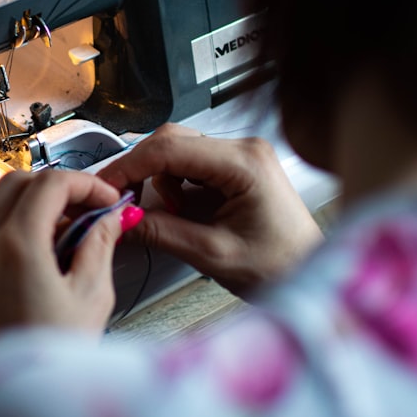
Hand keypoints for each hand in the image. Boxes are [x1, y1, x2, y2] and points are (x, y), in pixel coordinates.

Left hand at [0, 169, 140, 355]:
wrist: (16, 405)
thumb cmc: (55, 357)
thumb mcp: (91, 297)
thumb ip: (99, 244)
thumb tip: (109, 217)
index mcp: (16, 245)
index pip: (50, 183)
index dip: (84, 183)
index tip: (106, 199)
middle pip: (15, 183)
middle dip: (54, 187)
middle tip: (85, 209)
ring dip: (29, 208)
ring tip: (64, 235)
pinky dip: (7, 233)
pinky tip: (36, 260)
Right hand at [96, 124, 322, 298]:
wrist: (311, 275)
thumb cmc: (280, 265)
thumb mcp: (211, 254)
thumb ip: (161, 232)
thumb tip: (119, 219)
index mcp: (245, 163)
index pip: (170, 149)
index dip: (129, 167)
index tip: (105, 188)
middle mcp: (244, 149)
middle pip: (171, 141)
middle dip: (142, 171)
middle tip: (124, 203)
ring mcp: (241, 155)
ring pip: (177, 151)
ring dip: (160, 181)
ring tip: (171, 217)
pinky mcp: (236, 167)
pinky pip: (190, 164)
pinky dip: (174, 185)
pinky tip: (182, 211)